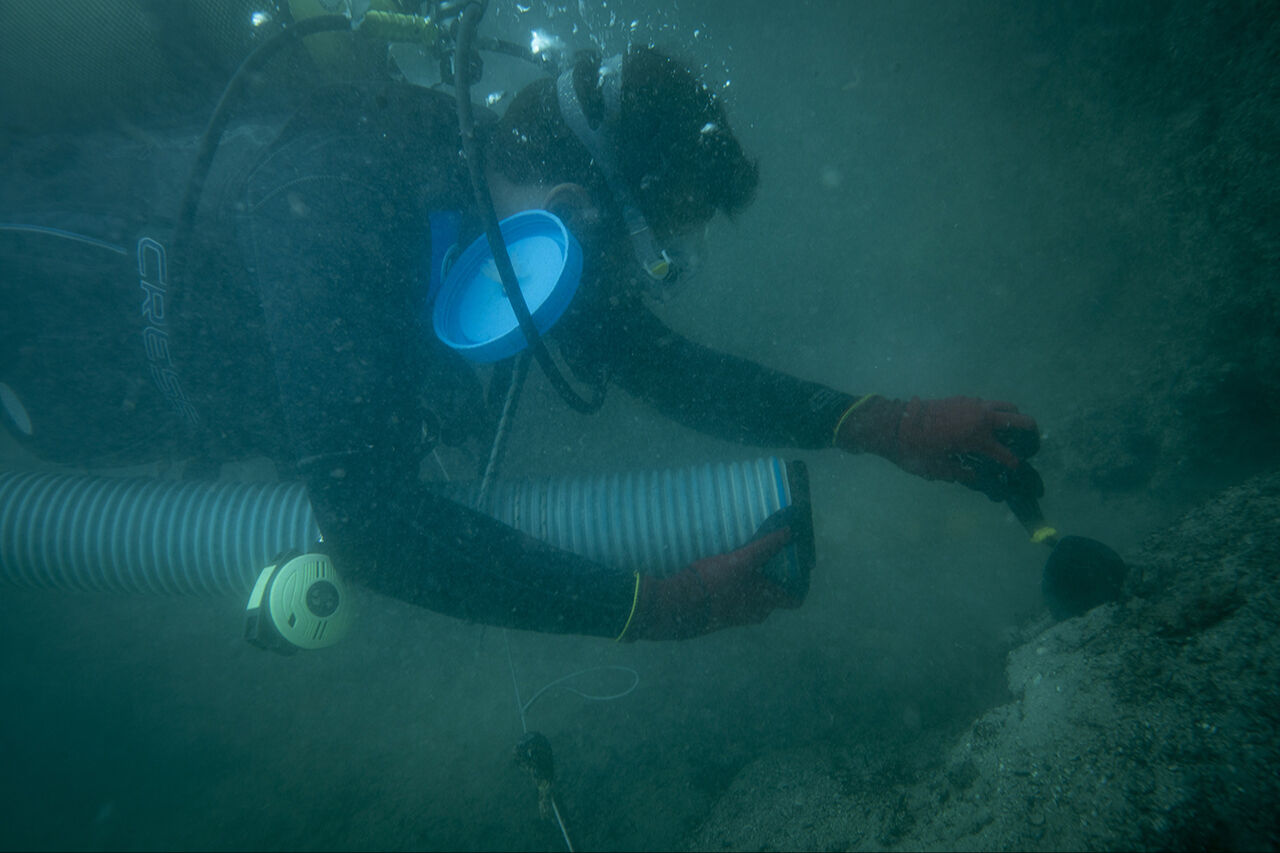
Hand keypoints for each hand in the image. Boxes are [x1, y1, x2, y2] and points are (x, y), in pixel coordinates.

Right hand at [623, 513, 797, 640]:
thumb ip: (768, 546)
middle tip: (770, 562)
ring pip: (755, 601)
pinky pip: (737, 604)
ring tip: (747, 567)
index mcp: (767, 601)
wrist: (680, 603)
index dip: (800, 586)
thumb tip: (790, 530)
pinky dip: (737, 592)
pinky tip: (726, 577)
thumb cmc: (716, 581)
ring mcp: (739, 617)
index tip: (798, 570)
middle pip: (775, 599)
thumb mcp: (744, 559)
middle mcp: (757, 612)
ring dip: (754, 587)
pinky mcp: (721, 616)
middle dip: (774, 582)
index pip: (795, 600)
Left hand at [836, 395, 1040, 500]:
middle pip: (1021, 420)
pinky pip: (988, 404)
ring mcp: (973, 405)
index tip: (1016, 470)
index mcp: (977, 438)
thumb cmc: (914, 450)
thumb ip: (960, 473)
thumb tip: (974, 475)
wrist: (894, 423)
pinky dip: (994, 413)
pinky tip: (986, 425)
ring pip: (1007, 407)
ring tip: (1010, 433)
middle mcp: (981, 418)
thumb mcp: (938, 469)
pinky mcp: (963, 399)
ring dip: (1013, 419)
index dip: (1013, 464)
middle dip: (1030, 433)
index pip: (1006, 455)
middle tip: (1030, 444)